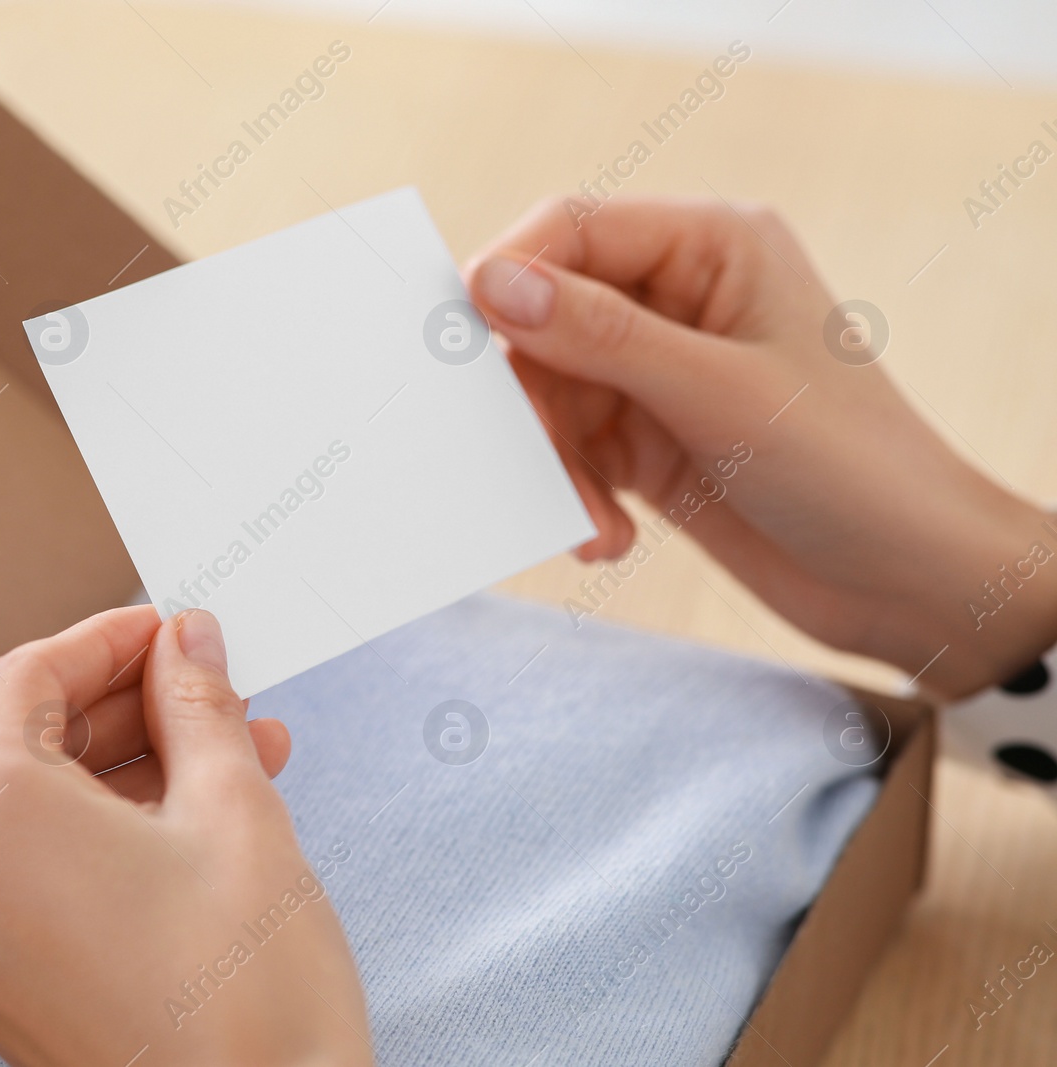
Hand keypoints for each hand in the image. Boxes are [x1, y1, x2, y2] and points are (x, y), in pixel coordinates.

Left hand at [0, 606, 372, 1066]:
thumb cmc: (249, 994)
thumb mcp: (235, 810)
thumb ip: (198, 704)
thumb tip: (186, 643)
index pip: (28, 679)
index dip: (108, 639)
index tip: (172, 628)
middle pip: (29, 745)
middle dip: (132, 708)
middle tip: (215, 686)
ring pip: (42, 815)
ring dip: (136, 772)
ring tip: (238, 752)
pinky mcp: (2, 992)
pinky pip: (43, 878)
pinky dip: (111, 838)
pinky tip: (200, 821)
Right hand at [465, 196, 1056, 699]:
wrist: (906, 582)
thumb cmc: (849, 468)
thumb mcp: (718, 394)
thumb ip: (600, 336)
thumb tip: (490, 282)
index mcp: (712, 247)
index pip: (574, 230)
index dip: (507, 273)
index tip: (459, 337)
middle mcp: (678, 298)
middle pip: (547, 318)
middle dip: (533, 398)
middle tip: (536, 463)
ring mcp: (659, 371)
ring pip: (550, 393)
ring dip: (556, 465)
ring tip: (593, 526)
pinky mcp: (647, 439)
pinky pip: (568, 451)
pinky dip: (571, 495)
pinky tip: (606, 539)